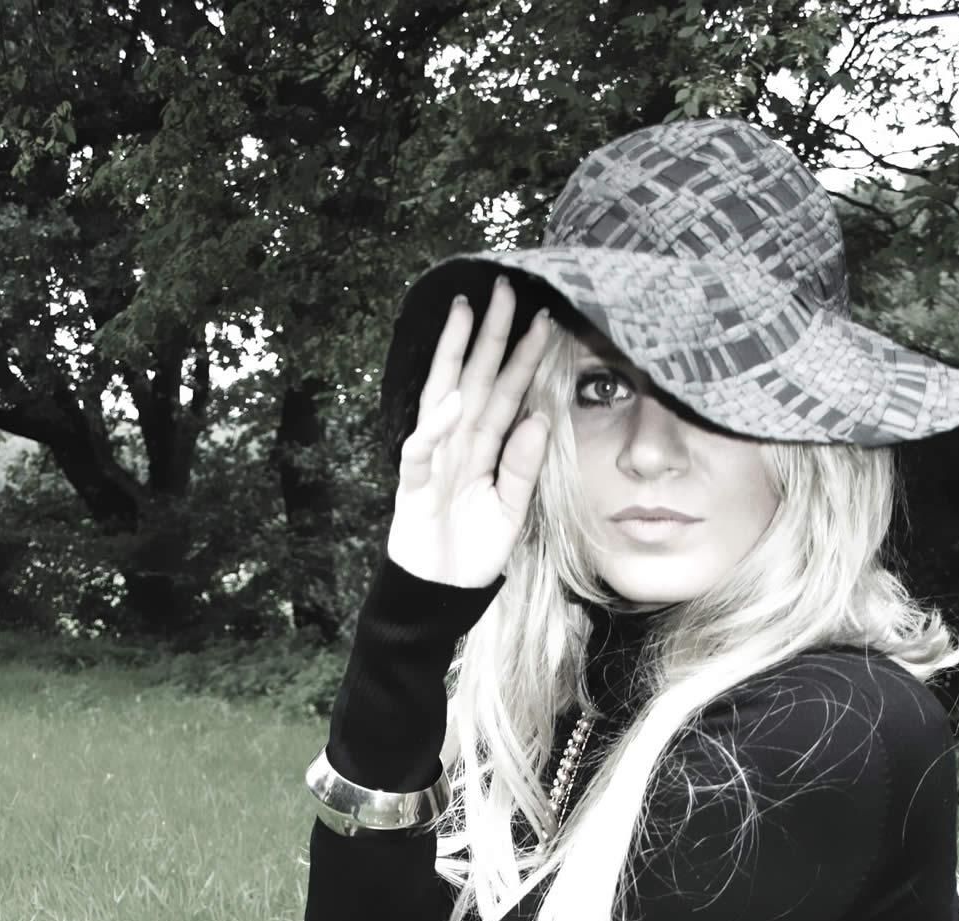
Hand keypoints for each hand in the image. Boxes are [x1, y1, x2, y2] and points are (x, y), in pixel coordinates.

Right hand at [387, 274, 554, 589]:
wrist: (442, 595)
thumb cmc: (473, 552)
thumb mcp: (510, 511)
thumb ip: (523, 468)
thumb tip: (542, 419)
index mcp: (482, 449)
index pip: (505, 394)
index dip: (523, 358)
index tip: (544, 320)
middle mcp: (457, 445)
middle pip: (473, 379)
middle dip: (488, 335)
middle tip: (503, 288)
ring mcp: (433, 462)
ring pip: (443, 398)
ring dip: (453, 356)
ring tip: (465, 314)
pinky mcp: (414, 488)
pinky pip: (422, 451)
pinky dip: (435, 426)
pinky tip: (451, 399)